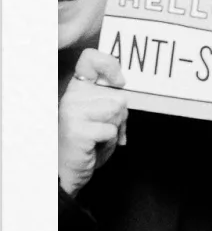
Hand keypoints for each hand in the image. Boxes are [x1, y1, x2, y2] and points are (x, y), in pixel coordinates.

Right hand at [58, 50, 127, 196]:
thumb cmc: (87, 144)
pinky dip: (110, 142)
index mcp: (77, 89)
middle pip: (119, 96)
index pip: (91, 59)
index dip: (110, 64)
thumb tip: (124, 86)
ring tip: (98, 139)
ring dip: (115, 130)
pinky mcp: (76, 128)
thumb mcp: (100, 117)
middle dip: (120, 118)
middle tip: (102, 132)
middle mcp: (72, 96)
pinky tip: (94, 148)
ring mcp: (72, 111)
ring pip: (118, 111)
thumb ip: (111, 100)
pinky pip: (111, 130)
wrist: (67, 172)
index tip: (120, 81)